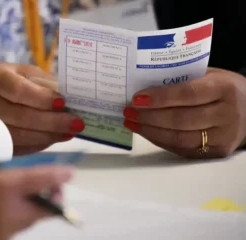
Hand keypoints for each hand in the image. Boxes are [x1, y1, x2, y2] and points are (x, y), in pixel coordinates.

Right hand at [0, 63, 84, 154]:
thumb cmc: (5, 81)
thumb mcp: (21, 72)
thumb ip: (43, 82)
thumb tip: (71, 98)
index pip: (18, 90)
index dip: (41, 98)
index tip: (63, 103)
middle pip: (20, 116)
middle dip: (52, 122)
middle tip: (76, 123)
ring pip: (19, 136)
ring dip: (49, 136)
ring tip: (70, 132)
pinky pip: (18, 147)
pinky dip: (40, 144)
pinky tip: (56, 138)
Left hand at [123, 68, 245, 158]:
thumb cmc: (224, 89)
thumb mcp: (210, 75)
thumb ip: (184, 79)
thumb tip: (145, 86)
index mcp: (225, 89)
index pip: (188, 94)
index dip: (160, 97)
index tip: (137, 98)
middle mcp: (227, 115)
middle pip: (180, 120)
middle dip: (149, 117)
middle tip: (128, 112)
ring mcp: (223, 137)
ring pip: (179, 138)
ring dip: (150, 131)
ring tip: (132, 123)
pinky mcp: (217, 153)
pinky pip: (182, 149)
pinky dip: (160, 140)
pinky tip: (146, 132)